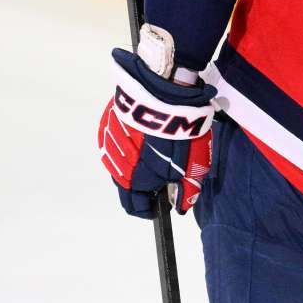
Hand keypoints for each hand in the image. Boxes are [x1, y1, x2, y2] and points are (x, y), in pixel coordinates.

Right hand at [97, 25, 217, 217]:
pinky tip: (145, 134)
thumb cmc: (179, 134)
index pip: (135, 207)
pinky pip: (118, 140)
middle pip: (127, 184)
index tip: (161, 204)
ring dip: (135, 162)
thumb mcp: (194, 167)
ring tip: (156, 150)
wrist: (164, 93)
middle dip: (144, 184)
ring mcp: (109, 142)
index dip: (149, 209)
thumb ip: (187, 191)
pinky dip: (130, 142)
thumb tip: (180, 207)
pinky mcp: (109, 123)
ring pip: (121, 162)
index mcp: (134, 181)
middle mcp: (116, 165)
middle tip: (165, 172)